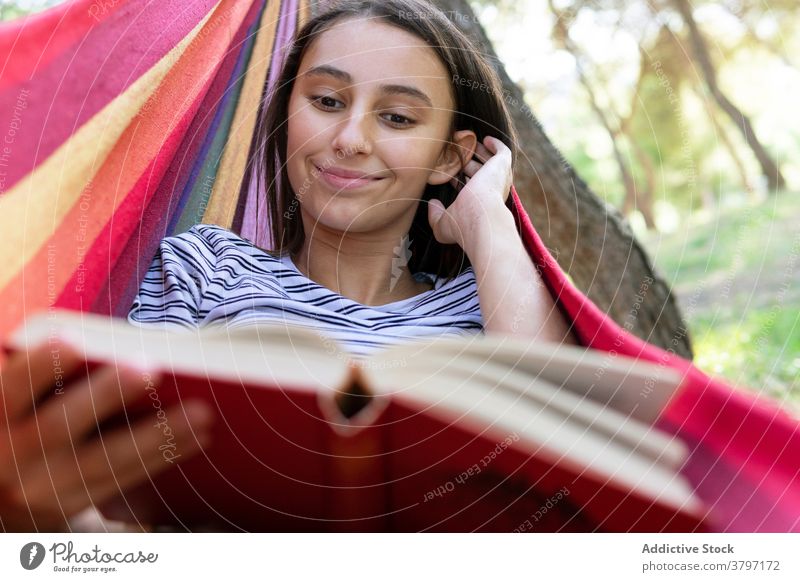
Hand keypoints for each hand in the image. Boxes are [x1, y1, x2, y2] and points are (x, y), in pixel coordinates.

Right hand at [0, 340, 213, 531]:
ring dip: (158, 433)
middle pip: (61, 425)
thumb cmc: (32, 418)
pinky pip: (124, 479)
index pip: (15, 386)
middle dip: (108, 394)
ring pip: (105, 459)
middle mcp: (15, 452)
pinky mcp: (75, 504)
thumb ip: (58, 379)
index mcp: (0, 413)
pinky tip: (197, 437)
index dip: (41, 364)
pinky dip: (163, 456)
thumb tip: (135, 355)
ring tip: (203, 412)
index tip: (74, 341)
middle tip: (152, 368)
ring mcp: (45, 485)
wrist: (8, 491)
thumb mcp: (28, 399)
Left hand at [427, 136, 512, 252]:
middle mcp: (490, 191)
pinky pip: (502, 151)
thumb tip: (432, 203)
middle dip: (467, 162)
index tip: (447, 172)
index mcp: (478, 204)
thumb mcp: (442, 224)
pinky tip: (485, 138)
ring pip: (489, 160)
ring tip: (466, 140)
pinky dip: (494, 144)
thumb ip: (435, 214)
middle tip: (453, 152)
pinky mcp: (502, 165)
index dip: (458, 178)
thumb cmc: (462, 225)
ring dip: (479, 150)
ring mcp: (497, 178)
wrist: (481, 218)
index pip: (469, 187)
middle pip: (479, 171)